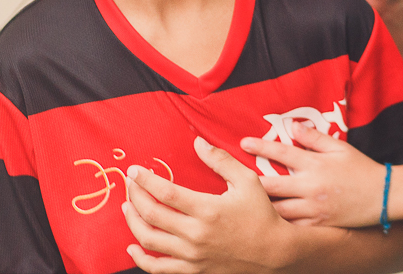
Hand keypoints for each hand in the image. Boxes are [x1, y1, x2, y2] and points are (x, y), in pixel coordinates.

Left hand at [123, 137, 290, 273]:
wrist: (274, 252)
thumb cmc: (261, 215)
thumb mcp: (247, 181)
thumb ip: (220, 160)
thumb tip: (198, 143)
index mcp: (208, 209)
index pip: (165, 193)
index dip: (145, 180)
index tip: (134, 171)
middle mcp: (196, 234)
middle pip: (152, 214)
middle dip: (135, 196)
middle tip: (130, 185)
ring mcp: (193, 255)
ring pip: (150, 240)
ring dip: (133, 223)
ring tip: (128, 208)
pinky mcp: (193, 270)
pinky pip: (158, 268)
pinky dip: (141, 259)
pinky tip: (133, 247)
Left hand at [240, 120, 384, 228]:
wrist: (383, 197)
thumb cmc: (361, 169)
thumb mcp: (340, 147)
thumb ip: (315, 137)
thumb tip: (293, 126)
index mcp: (315, 165)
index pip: (282, 153)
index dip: (261, 147)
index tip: (242, 143)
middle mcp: (311, 187)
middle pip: (272, 186)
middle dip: (249, 183)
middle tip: (230, 181)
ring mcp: (313, 209)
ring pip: (277, 210)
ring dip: (258, 207)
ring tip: (239, 205)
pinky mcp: (318, 225)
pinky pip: (291, 228)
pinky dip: (276, 226)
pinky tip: (261, 225)